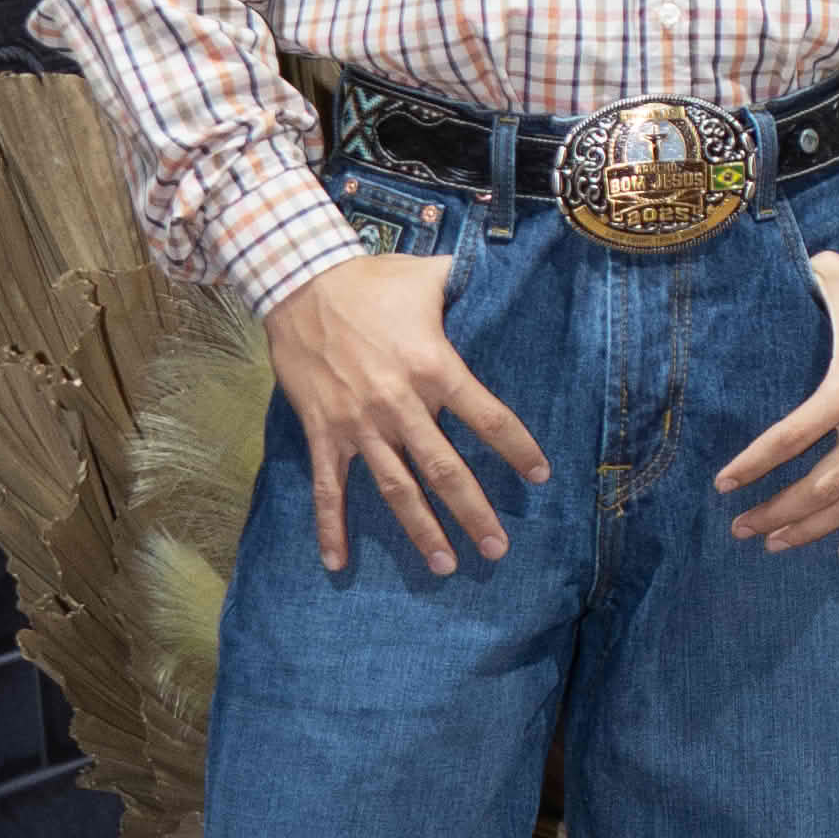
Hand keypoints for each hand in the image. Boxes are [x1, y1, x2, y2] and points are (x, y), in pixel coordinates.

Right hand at [267, 249, 550, 581]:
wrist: (299, 283)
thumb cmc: (370, 281)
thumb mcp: (428, 277)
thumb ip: (469, 284)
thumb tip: (507, 272)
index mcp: (434, 367)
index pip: (488, 418)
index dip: (517, 449)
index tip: (540, 477)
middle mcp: (400, 404)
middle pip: (444, 469)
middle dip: (473, 512)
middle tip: (498, 549)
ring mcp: (359, 423)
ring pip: (395, 487)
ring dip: (420, 530)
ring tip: (445, 566)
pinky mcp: (324, 431)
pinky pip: (328, 487)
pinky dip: (331, 526)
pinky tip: (338, 563)